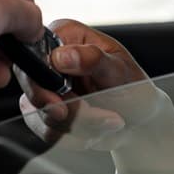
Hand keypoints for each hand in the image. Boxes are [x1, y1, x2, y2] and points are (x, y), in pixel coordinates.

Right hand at [16, 19, 168, 150]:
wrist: (139, 119)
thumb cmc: (133, 87)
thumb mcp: (120, 70)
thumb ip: (93, 60)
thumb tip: (62, 56)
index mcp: (65, 35)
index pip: (35, 55)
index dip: (42, 82)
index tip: (60, 103)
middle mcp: (50, 58)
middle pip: (34, 88)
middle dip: (68, 111)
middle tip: (98, 115)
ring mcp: (45, 86)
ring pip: (39, 114)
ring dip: (77, 126)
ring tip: (107, 120)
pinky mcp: (44, 111)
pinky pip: (43, 130)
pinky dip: (72, 137)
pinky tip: (93, 130)